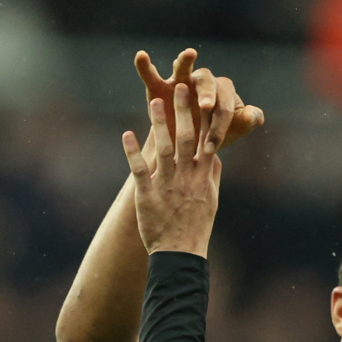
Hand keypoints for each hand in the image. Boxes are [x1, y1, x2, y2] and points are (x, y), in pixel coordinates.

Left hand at [123, 84, 222, 257]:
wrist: (180, 254)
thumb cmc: (196, 228)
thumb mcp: (212, 201)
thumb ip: (212, 176)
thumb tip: (215, 156)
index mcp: (202, 178)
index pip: (206, 141)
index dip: (204, 117)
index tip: (203, 97)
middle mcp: (186, 178)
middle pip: (185, 139)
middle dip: (183, 112)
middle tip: (181, 87)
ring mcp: (167, 186)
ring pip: (163, 149)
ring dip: (158, 124)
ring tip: (153, 101)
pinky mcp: (147, 195)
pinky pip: (139, 170)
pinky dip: (132, 151)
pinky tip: (126, 133)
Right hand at [134, 48, 264, 154]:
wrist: (186, 145)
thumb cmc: (213, 136)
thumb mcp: (233, 132)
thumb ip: (246, 122)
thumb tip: (253, 114)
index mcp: (224, 92)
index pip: (225, 105)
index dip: (220, 126)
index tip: (212, 149)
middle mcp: (203, 82)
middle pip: (208, 82)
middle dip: (208, 95)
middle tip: (206, 107)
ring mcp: (180, 81)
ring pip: (183, 67)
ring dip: (185, 62)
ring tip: (189, 55)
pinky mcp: (158, 87)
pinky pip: (151, 74)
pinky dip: (145, 66)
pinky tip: (141, 55)